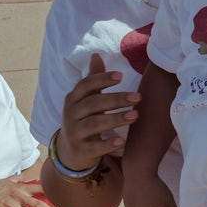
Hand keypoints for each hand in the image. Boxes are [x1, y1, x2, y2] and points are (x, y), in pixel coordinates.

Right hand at [55, 53, 139, 168]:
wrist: (69, 151)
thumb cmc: (83, 119)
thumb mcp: (85, 99)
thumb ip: (93, 79)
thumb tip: (96, 54)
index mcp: (73, 99)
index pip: (85, 85)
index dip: (102, 79)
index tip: (121, 76)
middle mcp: (71, 114)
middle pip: (93, 104)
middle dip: (116, 99)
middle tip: (137, 97)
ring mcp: (74, 133)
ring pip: (94, 124)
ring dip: (115, 119)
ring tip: (135, 115)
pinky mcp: (81, 150)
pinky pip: (94, 147)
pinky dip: (108, 144)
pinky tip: (123, 142)